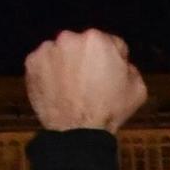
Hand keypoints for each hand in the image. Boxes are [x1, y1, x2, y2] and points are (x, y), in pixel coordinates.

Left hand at [25, 30, 145, 131]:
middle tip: (92, 81)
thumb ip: (130, 68)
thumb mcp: (138, 89)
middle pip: (83, 45)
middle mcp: (69, 37)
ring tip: (73, 88)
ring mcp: (47, 49)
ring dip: (67, 64)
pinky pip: (44, 64)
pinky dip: (50, 73)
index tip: (113, 73)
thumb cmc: (110, 110)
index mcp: (97, 39)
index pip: (111, 43)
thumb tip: (122, 65)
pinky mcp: (31, 63)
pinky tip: (59, 90)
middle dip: (88, 58)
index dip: (115, 59)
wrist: (77, 131)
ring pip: (62, 52)